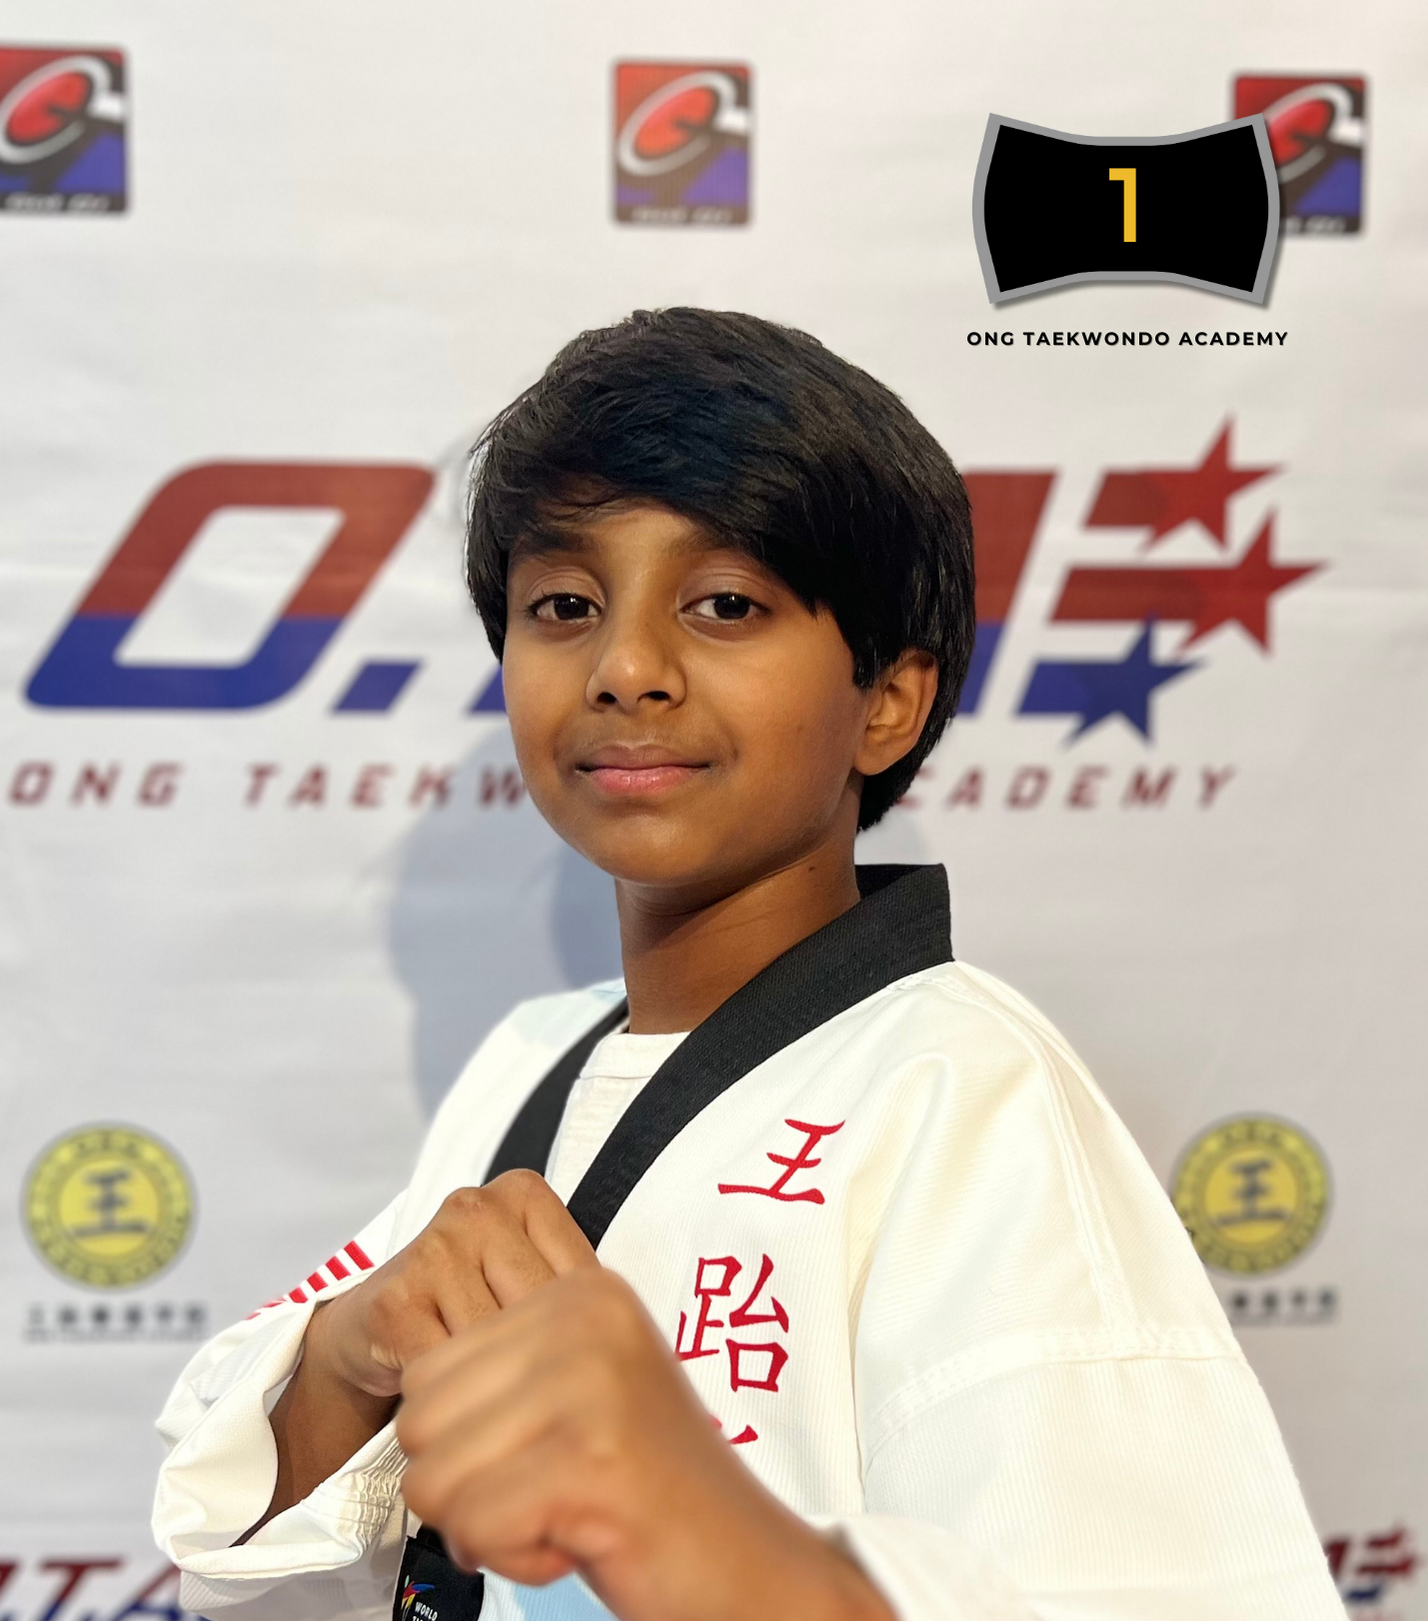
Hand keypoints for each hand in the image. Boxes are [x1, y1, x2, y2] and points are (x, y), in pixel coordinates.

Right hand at [243, 1171, 596, 1540]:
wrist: (369, 1338)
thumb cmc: (467, 1315)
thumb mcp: (533, 1292)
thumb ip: (579, 1298)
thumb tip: (648, 1353)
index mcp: (525, 1195)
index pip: (580, 1283)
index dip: (576, 1343)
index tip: (566, 1371)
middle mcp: (477, 1206)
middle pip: (541, 1315)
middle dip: (537, 1369)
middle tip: (532, 1399)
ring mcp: (434, 1246)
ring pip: (498, 1347)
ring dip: (495, 1392)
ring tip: (489, 1399)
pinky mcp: (395, 1299)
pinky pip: (452, 1373)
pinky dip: (456, 1405)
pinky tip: (452, 1405)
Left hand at [397, 1269, 893, 1620]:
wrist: (749, 1567)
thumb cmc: (654, 1494)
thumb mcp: (582, 1391)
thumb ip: (507, 1369)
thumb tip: (410, 1397)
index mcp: (580, 1292)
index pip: (428, 1369)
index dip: (470, 1441)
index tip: (548, 1453)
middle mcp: (585, 1319)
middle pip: (420, 1422)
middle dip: (470, 1485)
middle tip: (554, 1491)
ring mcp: (589, 1384)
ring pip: (433, 1478)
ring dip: (489, 1524)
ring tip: (568, 1512)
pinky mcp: (589, 1459)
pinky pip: (471, 1527)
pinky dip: (514, 1557)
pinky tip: (580, 1540)